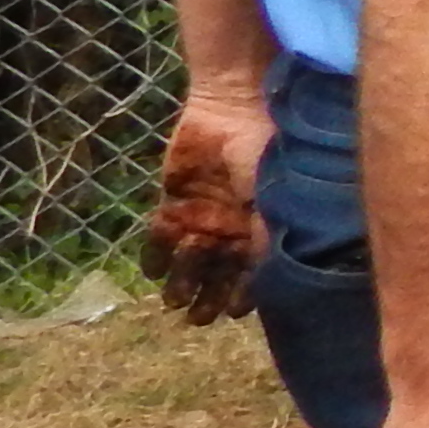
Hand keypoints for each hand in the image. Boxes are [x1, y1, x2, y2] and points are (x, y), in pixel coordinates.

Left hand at [144, 92, 274, 322]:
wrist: (234, 107)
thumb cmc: (264, 153)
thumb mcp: (274, 201)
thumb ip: (269, 241)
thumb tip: (273, 284)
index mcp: (261, 229)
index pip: (253, 273)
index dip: (245, 295)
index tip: (236, 313)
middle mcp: (231, 228)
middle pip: (218, 273)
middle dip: (209, 298)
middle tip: (197, 320)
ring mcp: (202, 214)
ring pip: (189, 260)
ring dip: (181, 283)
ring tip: (173, 303)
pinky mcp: (174, 200)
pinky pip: (160, 236)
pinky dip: (155, 255)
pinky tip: (154, 271)